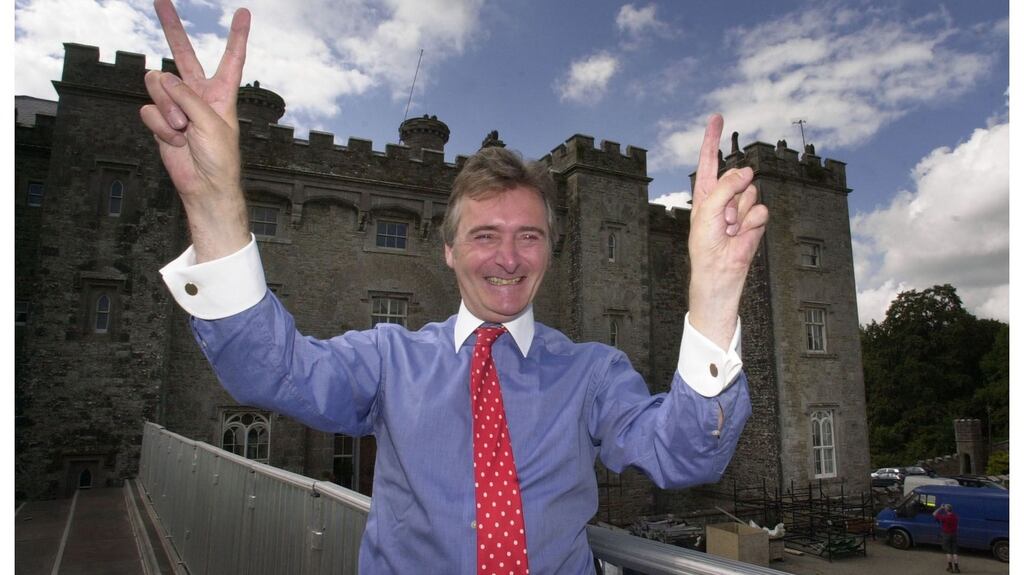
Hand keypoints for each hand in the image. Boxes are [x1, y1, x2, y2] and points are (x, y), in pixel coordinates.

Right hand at [139, 0, 251, 261]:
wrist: (204, 185)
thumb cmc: (219, 158)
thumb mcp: (211, 122)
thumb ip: (187, 96)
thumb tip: (160, 76)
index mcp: (222, 92)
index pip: (232, 58)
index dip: (238, 36)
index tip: (244, 12)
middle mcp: (198, 94)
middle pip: (183, 54)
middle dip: (172, 27)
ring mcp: (177, 105)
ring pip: (158, 85)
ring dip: (168, 109)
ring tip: (183, 129)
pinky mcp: (160, 119)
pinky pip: (149, 109)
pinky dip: (160, 125)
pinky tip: (174, 139)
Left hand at [687, 114, 768, 349]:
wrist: (720, 272)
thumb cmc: (705, 245)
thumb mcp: (707, 212)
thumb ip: (725, 187)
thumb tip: (747, 172)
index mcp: (704, 192)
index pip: (708, 159)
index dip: (712, 138)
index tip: (716, 117)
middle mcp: (723, 196)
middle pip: (736, 175)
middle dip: (732, 192)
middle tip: (723, 217)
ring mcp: (740, 207)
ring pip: (751, 192)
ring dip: (741, 211)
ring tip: (730, 229)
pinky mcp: (755, 220)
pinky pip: (761, 209)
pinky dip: (752, 222)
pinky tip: (741, 235)